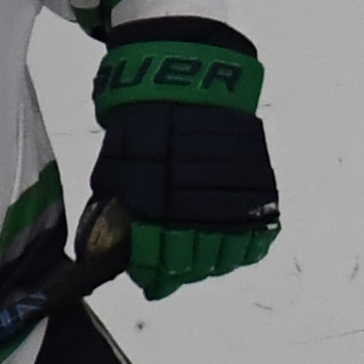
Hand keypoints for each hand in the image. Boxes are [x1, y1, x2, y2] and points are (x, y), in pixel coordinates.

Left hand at [91, 20, 281, 298]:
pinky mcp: (258, 190)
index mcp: (155, 205)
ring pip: (224, 255)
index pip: (154, 257)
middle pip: (191, 262)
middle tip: (172, 275)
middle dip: (179, 273)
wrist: (192, 80)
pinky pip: (256, 235)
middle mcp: (194, 210)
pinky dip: (245, 248)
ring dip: (210, 264)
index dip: (151, 274)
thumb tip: (105, 245)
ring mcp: (230, 201)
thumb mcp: (117, 163)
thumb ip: (116, 206)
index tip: (150, 282)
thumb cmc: (146, 119)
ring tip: (201, 262)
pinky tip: (233, 249)